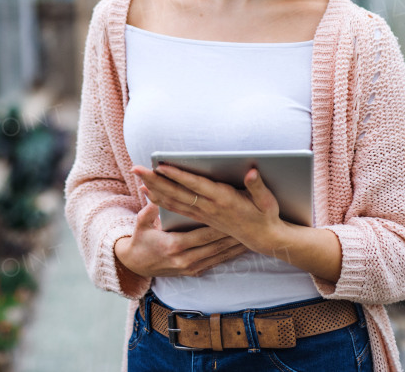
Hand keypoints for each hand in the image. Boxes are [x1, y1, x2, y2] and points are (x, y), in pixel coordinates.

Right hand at [113, 201, 248, 278]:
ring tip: (252, 237)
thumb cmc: (139, 241)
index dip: (220, 227)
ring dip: (235, 248)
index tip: (234, 217)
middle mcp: (184, 259)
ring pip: (219, 256)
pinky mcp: (193, 272)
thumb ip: (149, 209)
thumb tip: (152, 190)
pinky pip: (215, 263)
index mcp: (173, 245)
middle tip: (251, 225)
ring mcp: (190, 268)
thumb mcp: (141, 223)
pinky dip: (229, 256)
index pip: (202, 234)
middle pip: (215, 246)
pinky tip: (240, 249)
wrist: (136, 266)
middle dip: (233, 236)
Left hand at [132, 164, 284, 256]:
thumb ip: (257, 186)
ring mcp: (204, 215)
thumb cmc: (265, 216)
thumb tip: (252, 171)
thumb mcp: (267, 201)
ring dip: (155, 190)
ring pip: (174, 202)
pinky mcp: (202, 219)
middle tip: (138, 169)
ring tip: (139, 178)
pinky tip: (150, 194)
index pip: (195, 186)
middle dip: (156, 180)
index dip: (178, 175)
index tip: (161, 166)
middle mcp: (209, 208)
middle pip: (177, 193)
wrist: (263, 239)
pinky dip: (162, 202)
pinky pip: (177, 210)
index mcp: (223, 200)